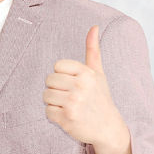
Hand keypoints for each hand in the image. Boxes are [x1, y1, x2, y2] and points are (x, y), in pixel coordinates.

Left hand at [43, 25, 130, 151]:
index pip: (57, 66)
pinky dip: (55, 115)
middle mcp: (80, 87)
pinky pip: (48, 112)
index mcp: (86, 73)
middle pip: (49, 80)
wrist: (108, 127)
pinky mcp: (66, 119)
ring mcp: (73, 104)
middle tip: (71, 96)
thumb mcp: (98, 73)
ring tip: (69, 105)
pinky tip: (68, 116)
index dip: (62, 75)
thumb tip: (94, 26)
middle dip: (57, 89)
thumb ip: (93, 50)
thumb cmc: (100, 98)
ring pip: (46, 96)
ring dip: (54, 102)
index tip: (73, 83)